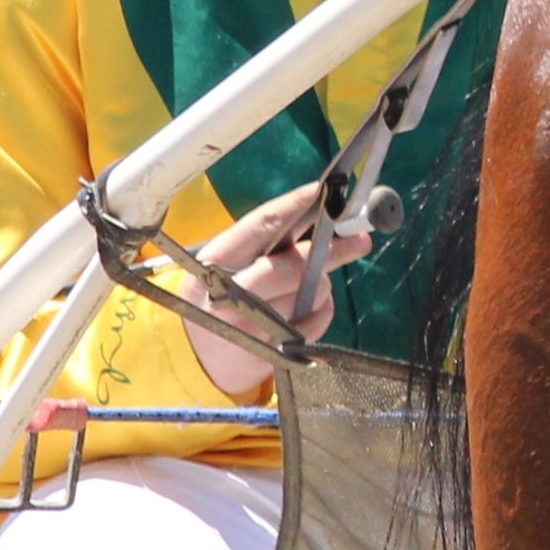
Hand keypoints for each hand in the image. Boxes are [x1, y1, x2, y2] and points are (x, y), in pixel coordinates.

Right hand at [176, 179, 372, 397]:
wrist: (190, 357)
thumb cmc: (216, 297)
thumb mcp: (225, 265)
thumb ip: (263, 245)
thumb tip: (319, 218)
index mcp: (216, 261)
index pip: (262, 224)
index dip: (295, 205)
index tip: (324, 192)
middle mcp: (231, 294)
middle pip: (292, 265)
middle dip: (331, 250)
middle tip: (359, 238)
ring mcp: (251, 326)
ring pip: (310, 295)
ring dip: (321, 285)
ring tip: (315, 283)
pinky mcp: (270, 352)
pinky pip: (315, 324)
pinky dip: (322, 312)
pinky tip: (312, 307)